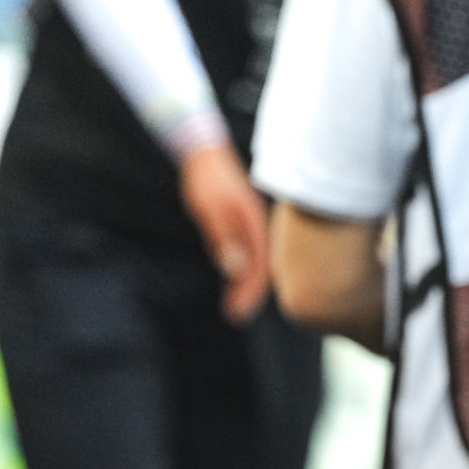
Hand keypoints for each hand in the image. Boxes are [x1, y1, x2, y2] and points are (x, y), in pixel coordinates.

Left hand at [178, 141, 270, 323]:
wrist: (205, 153)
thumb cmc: (206, 180)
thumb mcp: (210, 209)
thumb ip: (224, 237)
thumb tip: (235, 270)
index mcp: (254, 223)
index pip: (259, 267)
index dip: (250, 293)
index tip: (238, 313)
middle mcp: (259, 225)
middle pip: (262, 268)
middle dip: (251, 294)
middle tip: (235, 316)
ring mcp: (255, 223)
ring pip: (258, 260)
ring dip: (247, 284)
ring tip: (234, 305)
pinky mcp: (246, 222)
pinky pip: (252, 250)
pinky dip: (244, 268)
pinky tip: (234, 279)